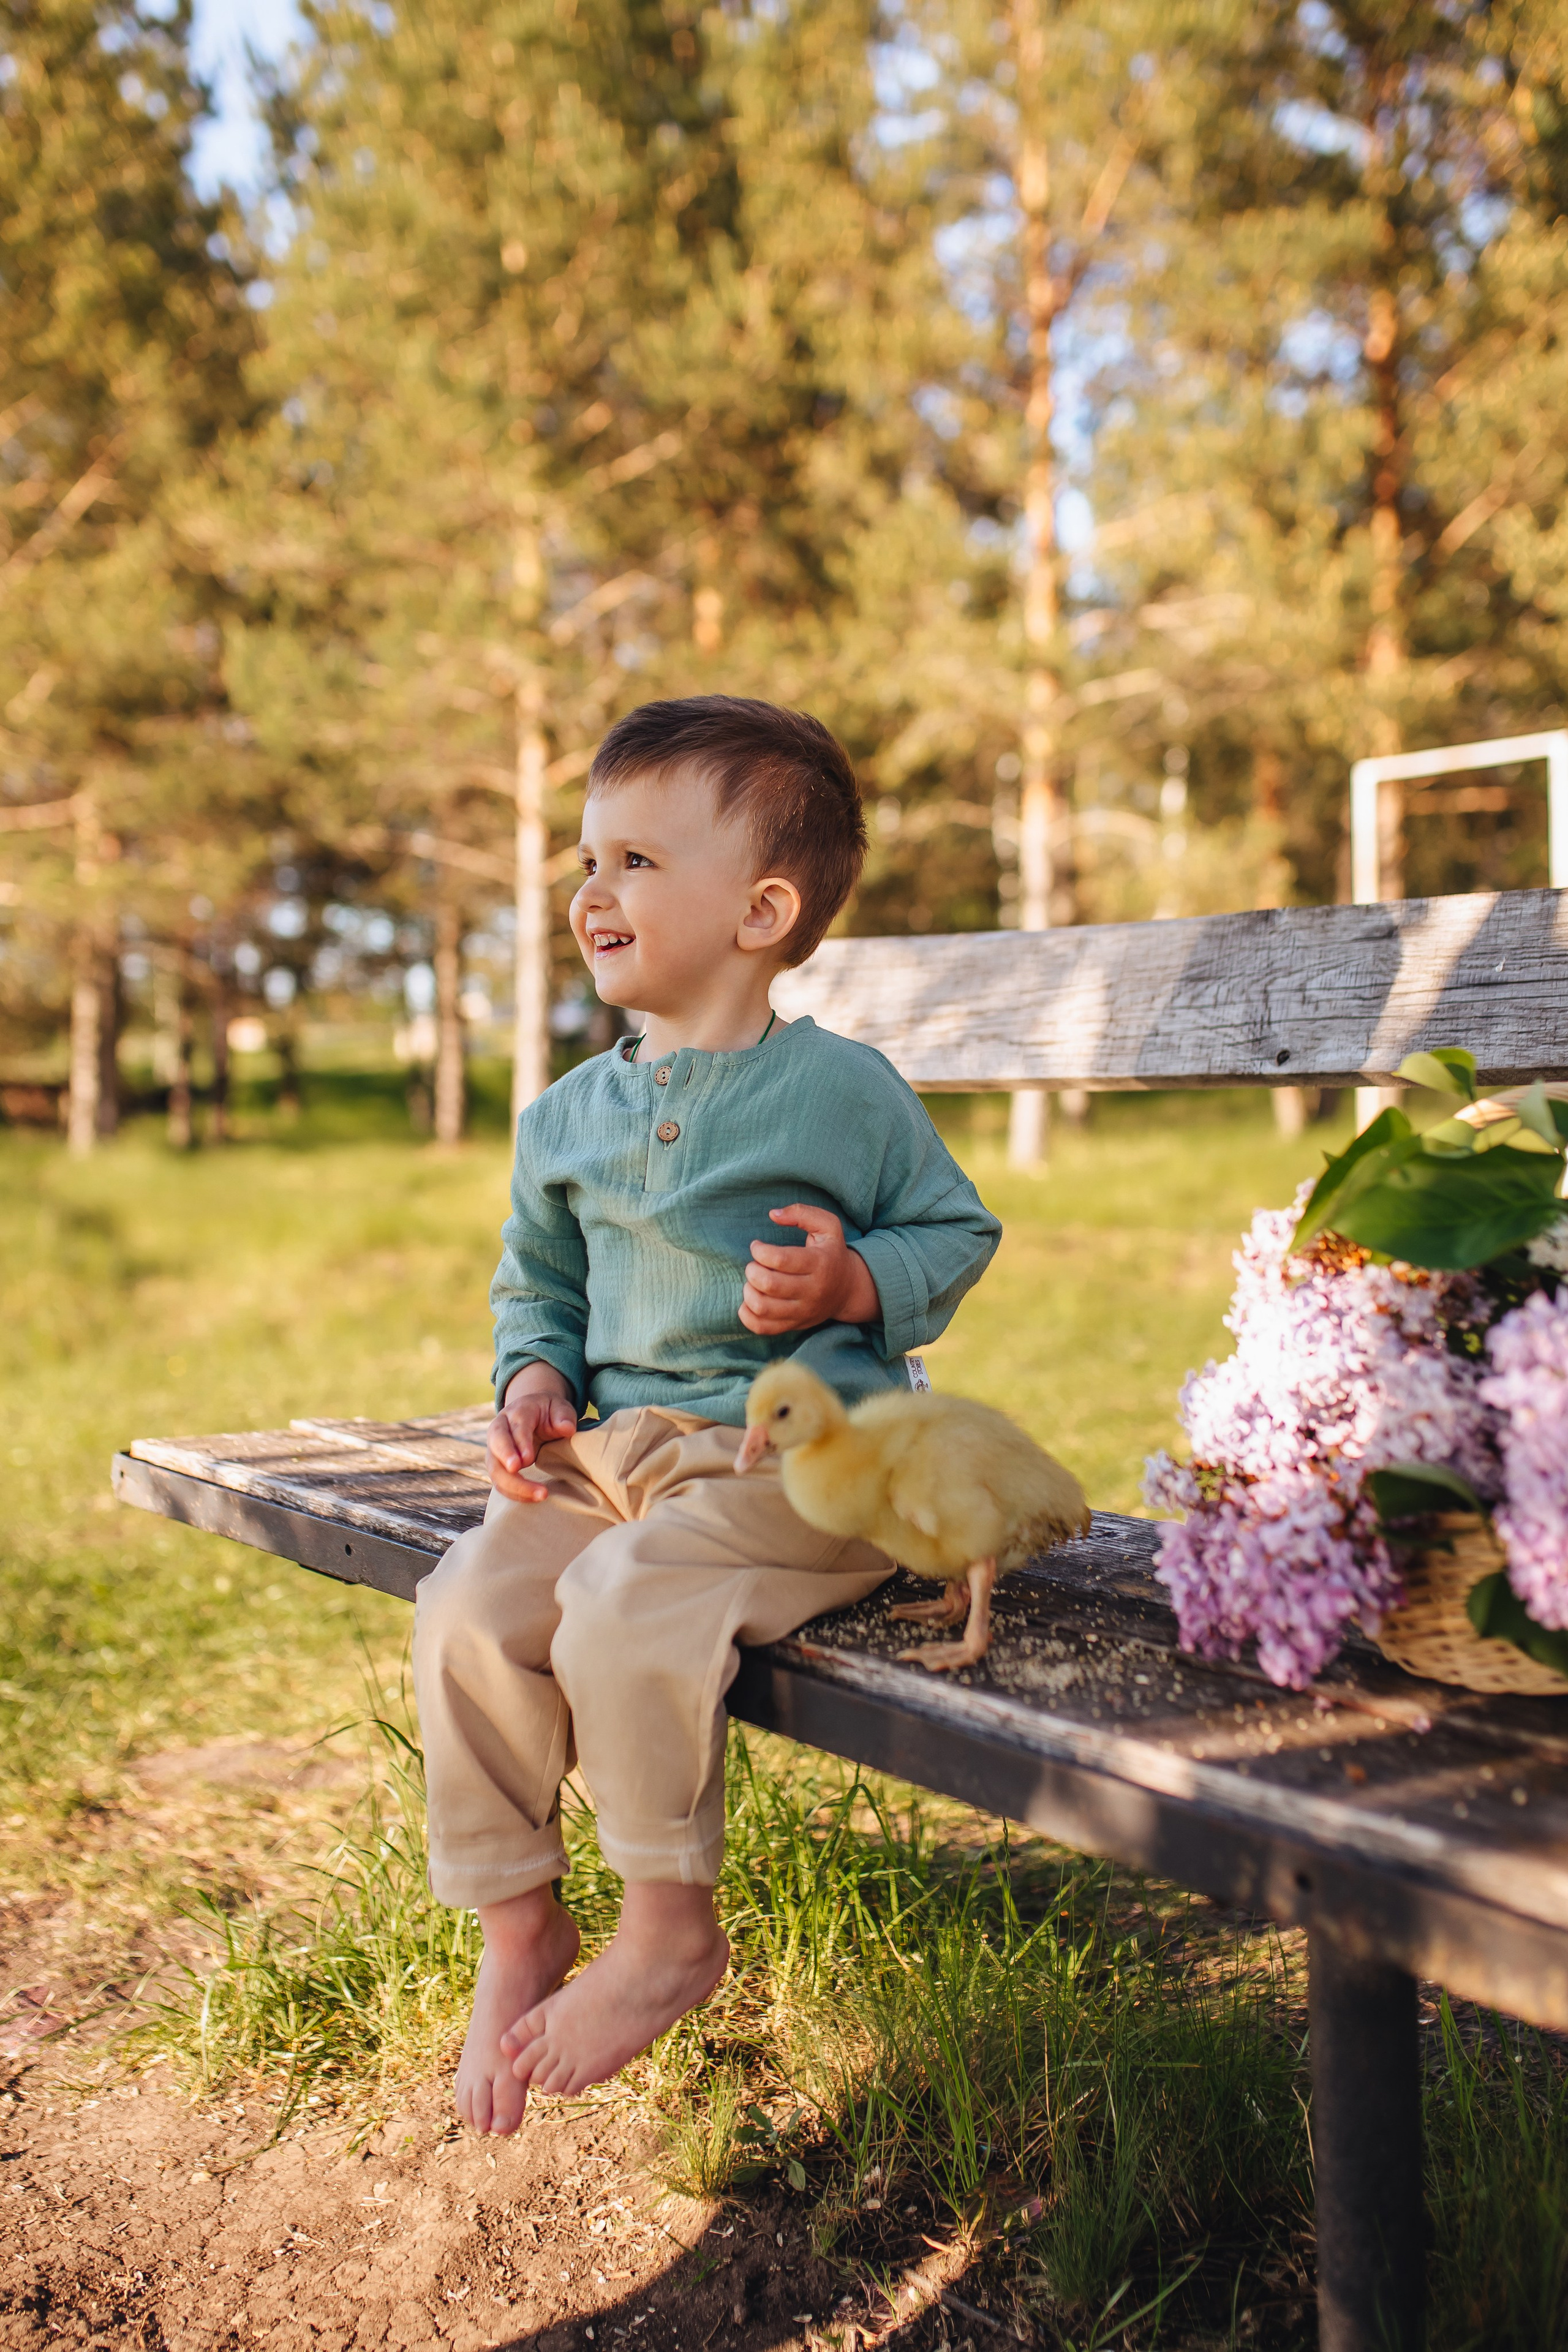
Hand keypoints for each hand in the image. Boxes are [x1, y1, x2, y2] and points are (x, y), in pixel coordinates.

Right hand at [488, 1367, 577, 1501]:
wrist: (534, 1413)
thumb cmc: (549, 1412)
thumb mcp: (560, 1407)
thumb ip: (564, 1416)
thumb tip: (567, 1429)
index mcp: (518, 1412)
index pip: (515, 1427)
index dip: (520, 1442)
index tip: (528, 1458)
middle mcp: (501, 1428)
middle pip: (496, 1444)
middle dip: (505, 1458)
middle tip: (516, 1471)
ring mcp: (496, 1448)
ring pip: (495, 1468)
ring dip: (513, 1484)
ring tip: (539, 1494)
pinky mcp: (498, 1466)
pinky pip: (500, 1482)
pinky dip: (514, 1493)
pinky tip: (533, 1499)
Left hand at [740, 1204, 880, 1335]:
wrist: (848, 1289)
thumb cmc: (831, 1253)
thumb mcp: (827, 1226)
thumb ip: (802, 1213)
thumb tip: (773, 1214)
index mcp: (819, 1263)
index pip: (780, 1259)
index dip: (759, 1250)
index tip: (757, 1246)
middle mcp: (813, 1290)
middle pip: (769, 1284)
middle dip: (752, 1270)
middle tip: (754, 1265)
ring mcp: (804, 1311)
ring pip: (763, 1308)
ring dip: (749, 1292)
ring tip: (753, 1282)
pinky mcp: (795, 1325)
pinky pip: (763, 1328)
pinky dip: (747, 1315)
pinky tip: (750, 1301)